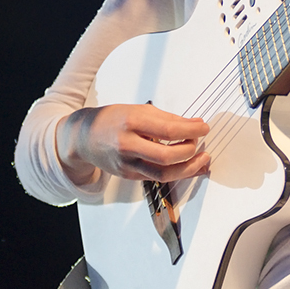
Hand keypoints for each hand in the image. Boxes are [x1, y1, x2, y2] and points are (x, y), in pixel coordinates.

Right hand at [56, 103, 209, 184]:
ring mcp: (127, 164)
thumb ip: (168, 118)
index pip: (168, 130)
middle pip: (166, 156)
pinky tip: (187, 166)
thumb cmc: (113, 120)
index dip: (191, 130)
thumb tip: (194, 124)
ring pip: (163, 174)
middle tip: (199, 142)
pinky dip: (176, 173)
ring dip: (188, 168)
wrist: (85, 137)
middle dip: (190, 151)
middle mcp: (127, 145)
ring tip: (201, 159)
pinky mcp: (129, 175)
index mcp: (130, 122)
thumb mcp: (139, 110)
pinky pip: (157, 178)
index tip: (204, 127)